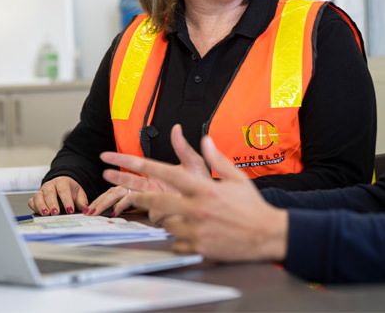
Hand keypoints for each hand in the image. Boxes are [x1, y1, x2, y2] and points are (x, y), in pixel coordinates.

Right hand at [28, 175, 87, 215]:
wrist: (61, 185)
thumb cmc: (70, 190)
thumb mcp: (79, 194)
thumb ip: (82, 202)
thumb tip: (87, 210)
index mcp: (62, 182)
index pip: (64, 190)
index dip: (67, 200)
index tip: (70, 210)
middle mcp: (50, 185)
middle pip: (49, 193)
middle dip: (52, 203)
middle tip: (56, 212)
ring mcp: (41, 191)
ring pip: (39, 197)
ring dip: (42, 206)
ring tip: (46, 214)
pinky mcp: (35, 198)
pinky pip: (32, 202)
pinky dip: (35, 208)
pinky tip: (39, 214)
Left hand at [103, 133, 288, 261]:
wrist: (267, 235)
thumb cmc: (252, 206)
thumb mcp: (235, 178)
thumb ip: (216, 158)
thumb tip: (204, 138)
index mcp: (204, 188)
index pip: (165, 172)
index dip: (138, 165)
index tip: (117, 161)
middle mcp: (196, 208)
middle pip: (155, 200)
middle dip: (137, 196)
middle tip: (127, 194)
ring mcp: (196, 229)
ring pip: (164, 222)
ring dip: (164, 218)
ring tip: (178, 216)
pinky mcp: (198, 247)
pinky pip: (175, 242)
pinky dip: (177, 237)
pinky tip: (188, 233)